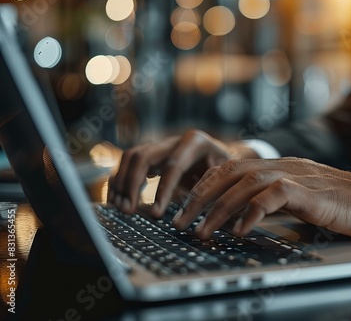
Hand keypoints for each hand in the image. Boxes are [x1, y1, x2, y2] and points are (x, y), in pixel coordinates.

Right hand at [107, 129, 258, 216]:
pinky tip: (117, 201)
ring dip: (122, 182)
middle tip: (129, 211)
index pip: (172, 166)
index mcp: (195, 142)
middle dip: (132, 185)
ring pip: (132, 156)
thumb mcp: (229, 175)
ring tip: (120, 208)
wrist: (226, 156)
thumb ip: (216, 186)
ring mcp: (161, 145)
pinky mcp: (152, 154)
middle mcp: (174, 140)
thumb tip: (208, 209)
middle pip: (143, 157)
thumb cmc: (229, 169)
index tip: (156, 215)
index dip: (162, 191)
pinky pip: (129, 163)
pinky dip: (120, 180)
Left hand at [172, 158, 350, 239]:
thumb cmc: (338, 203)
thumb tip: (238, 218)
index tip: (182, 206)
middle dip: (199, 197)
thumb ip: (270, 201)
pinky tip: (239, 230)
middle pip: (229, 173)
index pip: (229, 168)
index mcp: (275, 167)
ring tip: (201, 231)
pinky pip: (272, 196)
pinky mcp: (309, 192)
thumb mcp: (297, 198)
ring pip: (245, 184)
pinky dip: (252, 213)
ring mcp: (295, 176)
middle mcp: (280, 166)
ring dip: (218, 209)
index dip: (202, 185)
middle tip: (179, 221)